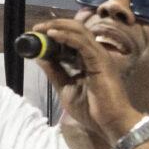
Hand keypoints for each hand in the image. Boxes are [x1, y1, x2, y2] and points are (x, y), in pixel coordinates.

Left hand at [29, 16, 138, 139]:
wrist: (111, 124)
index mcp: (87, 59)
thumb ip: (55, 72)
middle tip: (37, 28)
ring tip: (42, 29)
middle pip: (75, 29)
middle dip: (54, 25)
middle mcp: (94, 53)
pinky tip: (53, 35)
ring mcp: (99, 55)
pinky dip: (67, 36)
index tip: (37, 34)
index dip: (55, 32)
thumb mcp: (66, 89)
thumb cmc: (93, 110)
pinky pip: (82, 43)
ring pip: (79, 31)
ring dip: (58, 27)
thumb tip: (40, 58)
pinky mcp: (100, 60)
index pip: (72, 38)